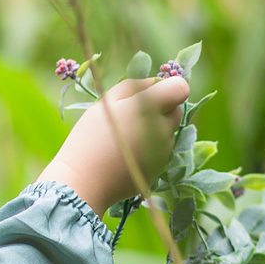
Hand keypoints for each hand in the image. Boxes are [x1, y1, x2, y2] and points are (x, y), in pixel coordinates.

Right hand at [37, 77, 190, 217]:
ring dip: (155, 130)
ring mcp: (163, 151)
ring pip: (169, 132)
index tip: (153, 93)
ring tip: (127, 137)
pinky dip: (150, 149)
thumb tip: (154, 82)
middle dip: (163, 108)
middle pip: (177, 111)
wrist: (84, 180)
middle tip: (135, 115)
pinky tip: (128, 154)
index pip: (180, 89)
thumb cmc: (90, 137)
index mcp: (148, 107)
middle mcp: (161, 129)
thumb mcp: (105, 103)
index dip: (169, 88)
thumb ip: (133, 86)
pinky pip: (162, 152)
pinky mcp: (159, 168)